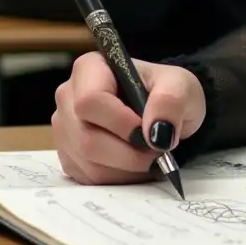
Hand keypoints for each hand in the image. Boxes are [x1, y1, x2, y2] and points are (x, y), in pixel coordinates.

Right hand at [52, 52, 205, 184]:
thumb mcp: (181, 86)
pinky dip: (117, 177)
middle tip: (156, 150)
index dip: (120, 122)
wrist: (164, 113)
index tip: (148, 131)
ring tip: (149, 155)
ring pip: (86, 161)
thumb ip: (171, 102)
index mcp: (90, 68)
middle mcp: (69, 96)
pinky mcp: (68, 155)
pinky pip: (87, 176)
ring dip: (125, 167)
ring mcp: (64, 128)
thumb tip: (155, 132)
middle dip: (127, 151)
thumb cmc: (168, 92)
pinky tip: (134, 164)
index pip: (90, 100)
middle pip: (86, 136)